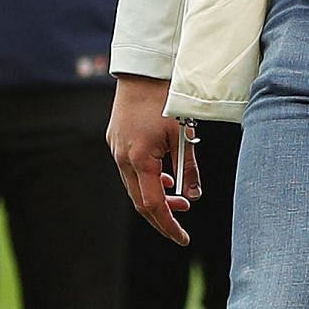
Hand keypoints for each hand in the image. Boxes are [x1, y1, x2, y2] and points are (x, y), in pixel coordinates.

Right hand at [108, 75, 197, 244]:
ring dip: (154, 195)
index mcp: (140, 159)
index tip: (182, 238)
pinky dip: (145, 178)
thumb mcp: (183, 135)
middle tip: (182, 220)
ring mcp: (116, 148)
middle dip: (161, 215)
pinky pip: (129, 168)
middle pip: (139, 200)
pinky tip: (161, 173)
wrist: (143, 70)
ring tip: (175, 194)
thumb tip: (193, 196)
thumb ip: (188, 169)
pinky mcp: (114, 139)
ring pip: (133, 185)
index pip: (153, 206)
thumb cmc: (167, 100)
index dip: (168, 225)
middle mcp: (123, 157)